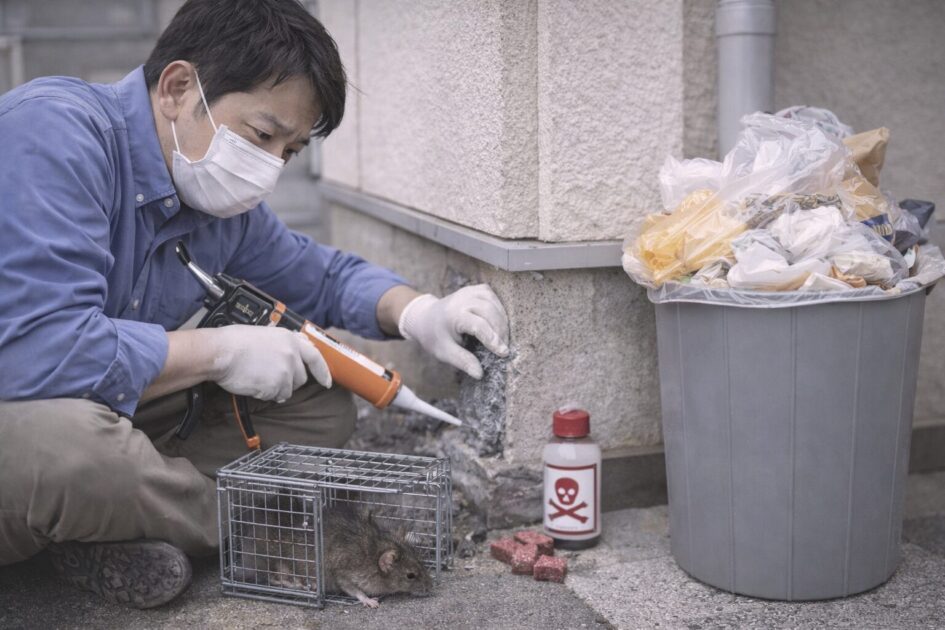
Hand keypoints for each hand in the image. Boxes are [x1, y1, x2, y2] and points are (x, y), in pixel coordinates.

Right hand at [210, 325, 331, 401]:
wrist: (221, 352)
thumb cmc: (235, 342)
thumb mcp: (266, 334)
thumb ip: (284, 343)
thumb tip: (295, 349)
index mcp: (290, 339)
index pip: (316, 357)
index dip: (323, 372)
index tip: (327, 382)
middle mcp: (292, 354)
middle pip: (301, 378)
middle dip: (289, 381)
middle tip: (270, 376)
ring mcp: (285, 371)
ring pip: (287, 390)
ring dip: (276, 388)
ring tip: (258, 377)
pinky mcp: (276, 385)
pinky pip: (275, 397)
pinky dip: (265, 394)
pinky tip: (254, 382)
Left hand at [398, 285, 509, 378]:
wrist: (425, 318)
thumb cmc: (435, 337)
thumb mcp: (445, 352)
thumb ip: (462, 361)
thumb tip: (479, 374)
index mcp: (453, 315)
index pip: (479, 326)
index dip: (493, 340)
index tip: (504, 353)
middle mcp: (461, 299)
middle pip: (489, 312)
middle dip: (500, 331)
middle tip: (503, 348)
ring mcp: (469, 291)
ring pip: (493, 302)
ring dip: (502, 320)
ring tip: (502, 338)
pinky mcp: (474, 289)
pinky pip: (492, 296)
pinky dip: (498, 308)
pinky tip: (498, 322)